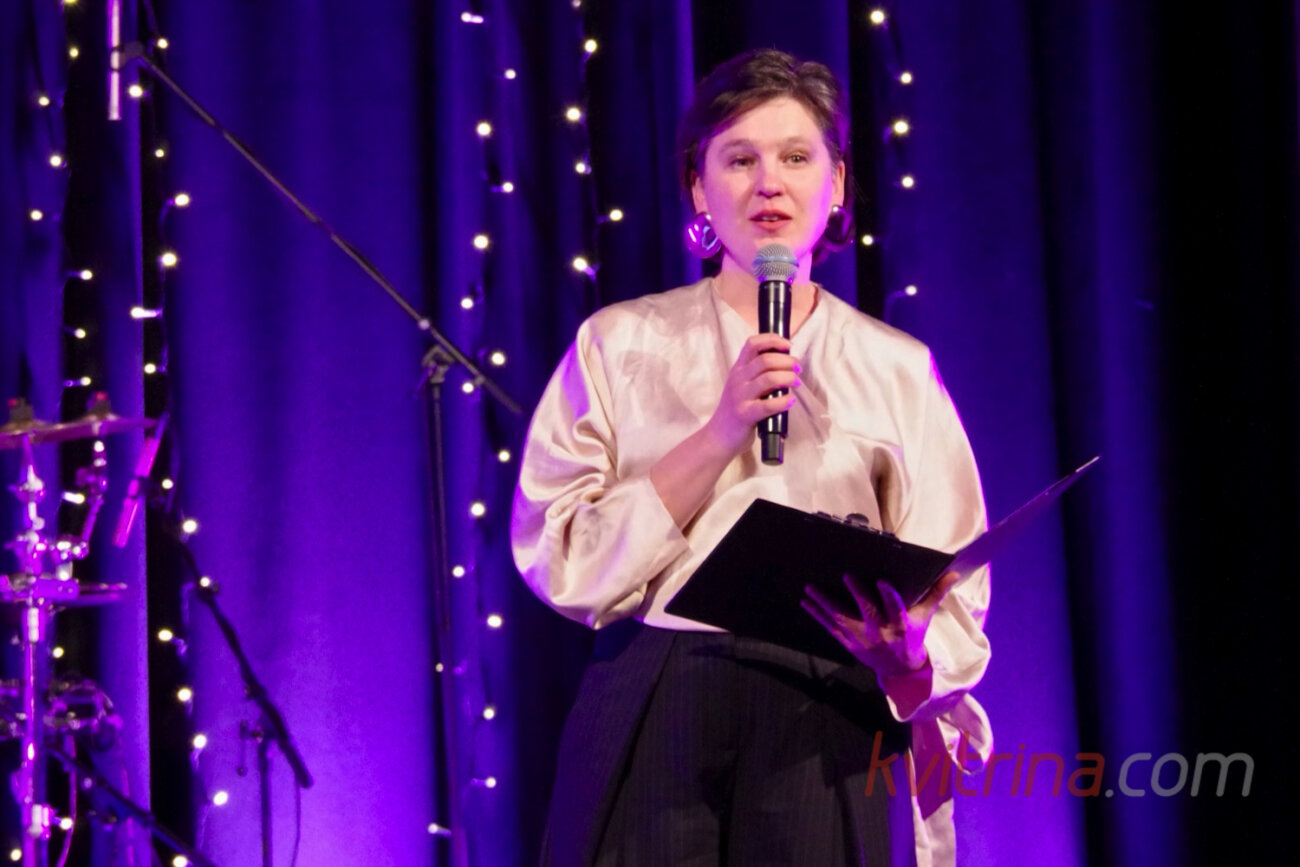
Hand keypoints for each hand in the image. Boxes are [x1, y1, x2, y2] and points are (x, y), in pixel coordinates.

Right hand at [701, 333, 800, 456]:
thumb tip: (786, 364)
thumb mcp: (741, 386)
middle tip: (798, 367)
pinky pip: (768, 405)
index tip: (788, 346)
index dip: (773, 340)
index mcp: (738, 369)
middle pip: (765, 359)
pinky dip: (783, 401)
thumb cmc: (736, 411)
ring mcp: (740, 396)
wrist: (718, 437)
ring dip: (788, 377)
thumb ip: (757, 374)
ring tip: (797, 382)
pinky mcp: (745, 414)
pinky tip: (790, 401)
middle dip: (787, 361)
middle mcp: (738, 379)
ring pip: (769, 378)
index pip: (752, 343)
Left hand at [801, 571, 958, 678]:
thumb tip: (954, 572)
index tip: (883, 581)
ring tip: (811, 587)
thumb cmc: (912, 636)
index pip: (896, 608)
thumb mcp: (924, 616)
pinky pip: (830, 628)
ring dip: (825, 603)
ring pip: (842, 619)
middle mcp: (880, 632)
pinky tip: (805, 601)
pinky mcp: (848, 643)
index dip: (890, 595)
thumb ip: (935, 593)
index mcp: (900, 624)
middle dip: (857, 594)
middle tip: (847, 576)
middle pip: (868, 611)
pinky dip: (817, 615)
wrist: (900, 670)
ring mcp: (862, 639)